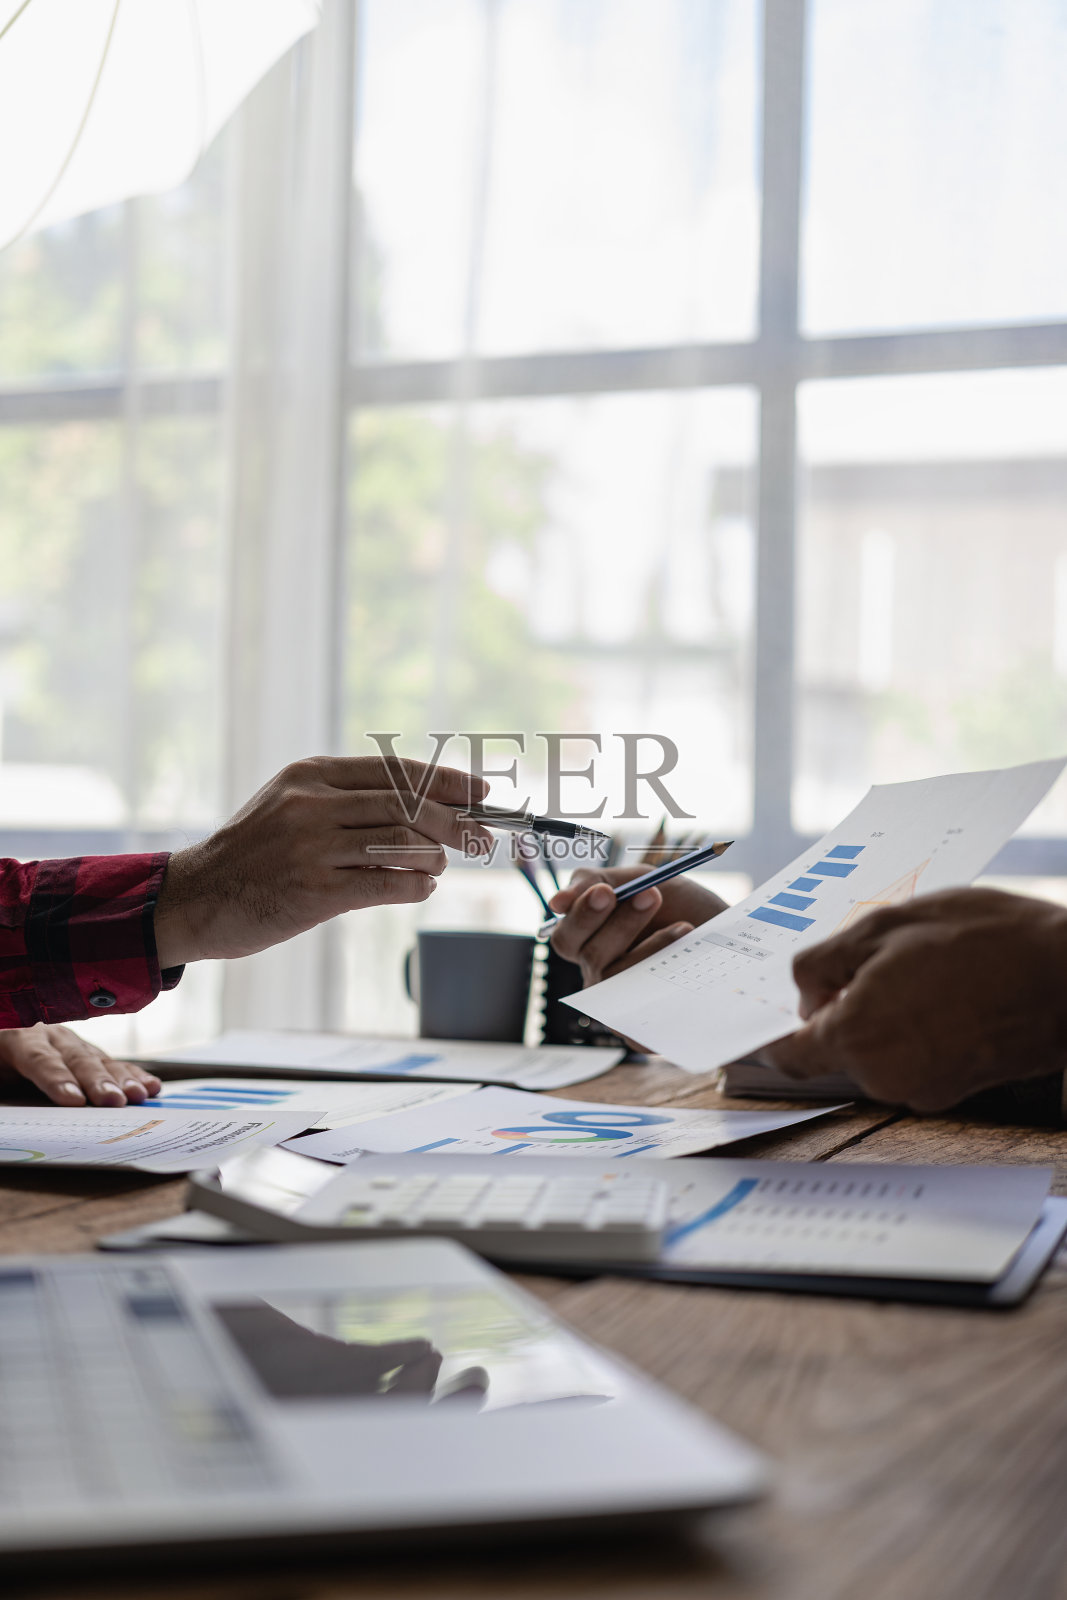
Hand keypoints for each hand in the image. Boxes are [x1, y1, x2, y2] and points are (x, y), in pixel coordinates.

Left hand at [0, 1023, 161, 1106]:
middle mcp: (48, 1035)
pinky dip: (131, 1075)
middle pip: (76, 1059)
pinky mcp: (85, 1053)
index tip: (74, 1100)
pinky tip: (149, 1086)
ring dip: (120, 1079)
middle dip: (97, 1081)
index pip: (39, 1058)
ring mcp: (70, 1042)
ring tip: (138, 1095)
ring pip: (98, 1060)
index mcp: (17, 1038)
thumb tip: (13, 1103)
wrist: (3, 1043)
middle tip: (113, 1101)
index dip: (57, 1079)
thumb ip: (2, 1087)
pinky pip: (111, 1063)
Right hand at [154, 757, 490, 967]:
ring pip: (404, 844)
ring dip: (435, 857)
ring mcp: (313, 849)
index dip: (448, 781)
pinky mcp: (315, 892)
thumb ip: (347, 799)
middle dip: (457, 822)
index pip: (397, 771)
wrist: (196, 897)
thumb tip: (427, 803)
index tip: (482, 791)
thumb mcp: (290, 804)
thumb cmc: (253, 854)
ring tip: (436, 867)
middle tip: (482, 838)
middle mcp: (313, 805)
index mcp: (312, 775)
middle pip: (409, 805)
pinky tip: (417, 888)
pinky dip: (415, 887)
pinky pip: (387, 885)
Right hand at [548, 865, 726, 988]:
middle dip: (614, 922)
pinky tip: (686, 949)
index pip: (566, 935)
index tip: (606, 890)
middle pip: (581, 954)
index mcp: (591, 942)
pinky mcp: (641, 1029)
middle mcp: (598, 975)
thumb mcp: (645, 881)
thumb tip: (555, 903)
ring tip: (683, 925)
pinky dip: (663, 971)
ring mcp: (617, 1002)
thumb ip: (602, 881)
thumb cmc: (683, 911)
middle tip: (649, 893)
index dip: (580, 914)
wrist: (732, 948)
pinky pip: (639, 1003)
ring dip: (648, 944)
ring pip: (611, 976)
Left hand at [759, 888, 1066, 1111]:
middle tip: (864, 961)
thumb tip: (805, 994)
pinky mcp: (956, 1089)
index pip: (790, 1055)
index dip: (773, 1034)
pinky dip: (912, 1030)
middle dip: (838, 1007)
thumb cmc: (983, 941)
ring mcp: (924, 1089)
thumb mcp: (885, 926)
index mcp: (858, 1037)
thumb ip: (824, 963)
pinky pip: (911, 1059)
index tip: (768, 1018)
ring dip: (878, 1016)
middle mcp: (885, 1076)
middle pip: (834, 1048)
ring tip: (915, 967)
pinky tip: (941, 990)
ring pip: (874, 1052)